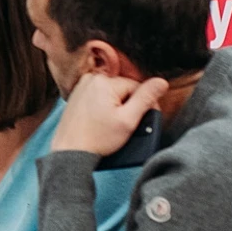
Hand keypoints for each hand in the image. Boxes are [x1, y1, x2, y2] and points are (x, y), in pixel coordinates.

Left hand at [50, 73, 168, 156]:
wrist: (70, 151)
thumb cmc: (98, 139)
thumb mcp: (128, 120)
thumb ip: (146, 99)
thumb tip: (161, 82)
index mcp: (104, 81)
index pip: (136, 86)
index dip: (143, 104)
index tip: (143, 119)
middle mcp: (91, 79)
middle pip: (123, 89)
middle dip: (128, 106)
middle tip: (125, 125)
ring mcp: (82, 87)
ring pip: (111, 94)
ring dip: (116, 107)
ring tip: (112, 125)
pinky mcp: (76, 96)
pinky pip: (99, 97)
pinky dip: (104, 108)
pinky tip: (102, 122)